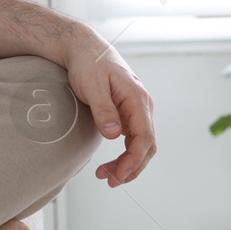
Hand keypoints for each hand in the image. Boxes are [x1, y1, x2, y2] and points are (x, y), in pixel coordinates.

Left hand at [59, 28, 155, 187]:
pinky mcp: (127, 113)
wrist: (84, 48)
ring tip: (106, 176)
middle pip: (147, 145)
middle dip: (131, 168)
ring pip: (141, 145)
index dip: (133, 160)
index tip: (117, 176)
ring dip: (128, 164)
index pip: (145, 137)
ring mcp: (136, 110)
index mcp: (138, 99)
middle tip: (109, 181)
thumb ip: (104, 110)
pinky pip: (133, 139)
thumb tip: (114, 135)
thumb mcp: (92, 86)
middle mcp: (142, 106)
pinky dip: (124, 154)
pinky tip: (111, 164)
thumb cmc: (88, 63)